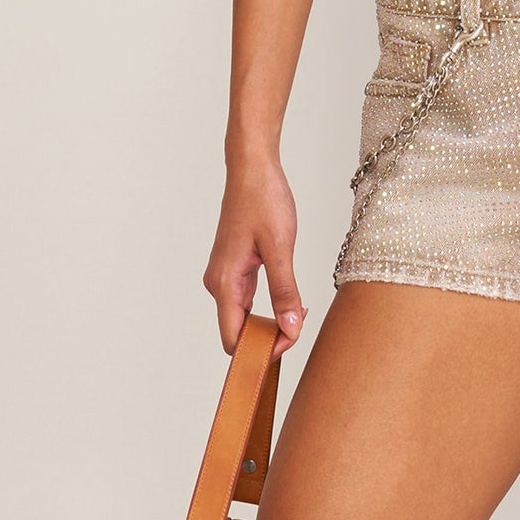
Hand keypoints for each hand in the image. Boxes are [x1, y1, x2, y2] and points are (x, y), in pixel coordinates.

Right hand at [205, 157, 307, 355]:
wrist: (252, 170)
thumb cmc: (263, 200)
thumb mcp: (280, 248)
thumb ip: (284, 291)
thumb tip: (290, 328)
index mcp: (224, 282)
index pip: (234, 338)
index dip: (261, 350)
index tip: (291, 340)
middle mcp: (218, 284)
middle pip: (238, 332)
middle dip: (269, 337)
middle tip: (300, 323)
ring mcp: (225, 277)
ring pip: (244, 317)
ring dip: (270, 323)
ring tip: (298, 311)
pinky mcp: (234, 270)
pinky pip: (248, 301)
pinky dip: (268, 308)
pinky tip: (289, 300)